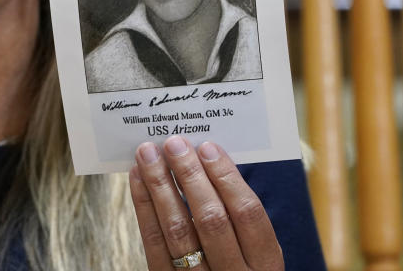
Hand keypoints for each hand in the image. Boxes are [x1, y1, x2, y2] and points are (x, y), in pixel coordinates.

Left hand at [128, 136, 282, 269]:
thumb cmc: (236, 266)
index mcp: (264, 264)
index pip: (248, 214)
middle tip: (174, 143)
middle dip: (190, 176)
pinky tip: (138, 178)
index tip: (208, 148)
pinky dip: (144, 205)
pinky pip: (153, 241)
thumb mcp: (253, 250)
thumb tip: (206, 161)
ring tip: (149, 153)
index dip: (227, 178)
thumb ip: (236, 215)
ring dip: (160, 185)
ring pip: (177, 229)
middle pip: (210, 219)